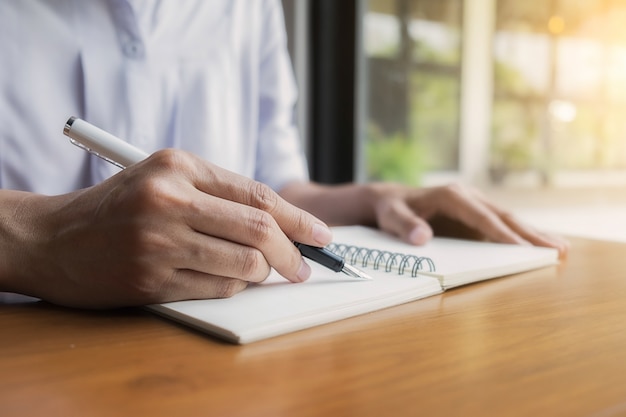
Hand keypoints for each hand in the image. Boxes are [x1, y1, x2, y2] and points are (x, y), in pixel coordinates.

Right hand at [1, 150, 331, 307]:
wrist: (53, 239)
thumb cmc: (118, 206)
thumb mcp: (165, 178)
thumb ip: (221, 195)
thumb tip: (283, 227)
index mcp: (178, 167)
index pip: (257, 195)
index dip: (297, 219)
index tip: (321, 236)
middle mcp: (169, 201)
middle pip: (259, 230)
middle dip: (293, 253)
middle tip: (304, 267)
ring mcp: (158, 243)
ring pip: (244, 266)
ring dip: (264, 274)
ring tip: (263, 272)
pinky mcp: (151, 281)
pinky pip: (217, 290)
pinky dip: (234, 289)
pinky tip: (227, 282)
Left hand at [370, 183, 568, 256]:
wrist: (390, 200)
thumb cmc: (391, 209)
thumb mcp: (391, 217)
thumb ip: (405, 227)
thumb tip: (423, 237)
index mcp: (451, 195)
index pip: (482, 217)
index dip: (503, 234)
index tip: (524, 249)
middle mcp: (467, 196)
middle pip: (503, 216)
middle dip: (531, 234)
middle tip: (558, 250)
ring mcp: (474, 204)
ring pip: (507, 219)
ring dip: (533, 234)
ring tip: (561, 249)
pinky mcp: (475, 214)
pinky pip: (500, 225)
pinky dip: (521, 235)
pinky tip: (540, 245)